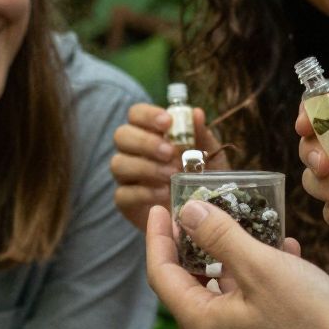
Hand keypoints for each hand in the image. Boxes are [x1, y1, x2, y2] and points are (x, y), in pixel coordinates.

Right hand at [111, 102, 226, 232]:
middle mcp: (133, 152)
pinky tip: (164, 194)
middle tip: (170, 152)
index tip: (167, 123)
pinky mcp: (126, 202)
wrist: (203, 215)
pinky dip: (144, 193)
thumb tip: (196, 113)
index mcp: (150, 133)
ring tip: (171, 175)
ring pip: (118, 163)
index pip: (136, 114)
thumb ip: (201, 135)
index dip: (147, 115)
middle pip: (121, 136)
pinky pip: (123, 194)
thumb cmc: (203, 178)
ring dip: (145, 167)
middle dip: (145, 142)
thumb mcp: (210, 156)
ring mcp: (127, 177)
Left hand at [145, 201, 328, 328]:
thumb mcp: (261, 267)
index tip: (159, 206)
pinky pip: (253, 302)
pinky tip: (286, 249)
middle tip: (203, 209)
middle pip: (191, 283)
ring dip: (234, 255)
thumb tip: (186, 212)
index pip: (162, 274)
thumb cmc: (311, 322)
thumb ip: (219, 236)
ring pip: (227, 290)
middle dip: (196, 242)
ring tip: (249, 221)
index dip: (157, 237)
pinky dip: (261, 274)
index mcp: (203, 323)